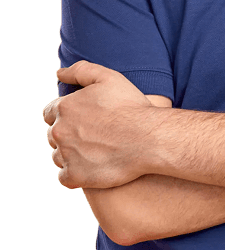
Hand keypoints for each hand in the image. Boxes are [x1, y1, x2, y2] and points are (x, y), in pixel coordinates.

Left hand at [43, 61, 160, 188]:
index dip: (66, 116)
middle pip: (53, 135)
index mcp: (65, 107)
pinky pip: (65, 178)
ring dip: (70, 155)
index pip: (50, 113)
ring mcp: (66, 155)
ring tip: (95, 152)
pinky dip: (75, 175)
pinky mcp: (75, 176)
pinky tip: (92, 168)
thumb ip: (80, 71)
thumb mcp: (109, 78)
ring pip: (57, 156)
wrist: (149, 139)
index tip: (83, 120)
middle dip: (68, 134)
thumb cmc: (132, 107)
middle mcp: (60, 131)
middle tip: (92, 136)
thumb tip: (59, 73)